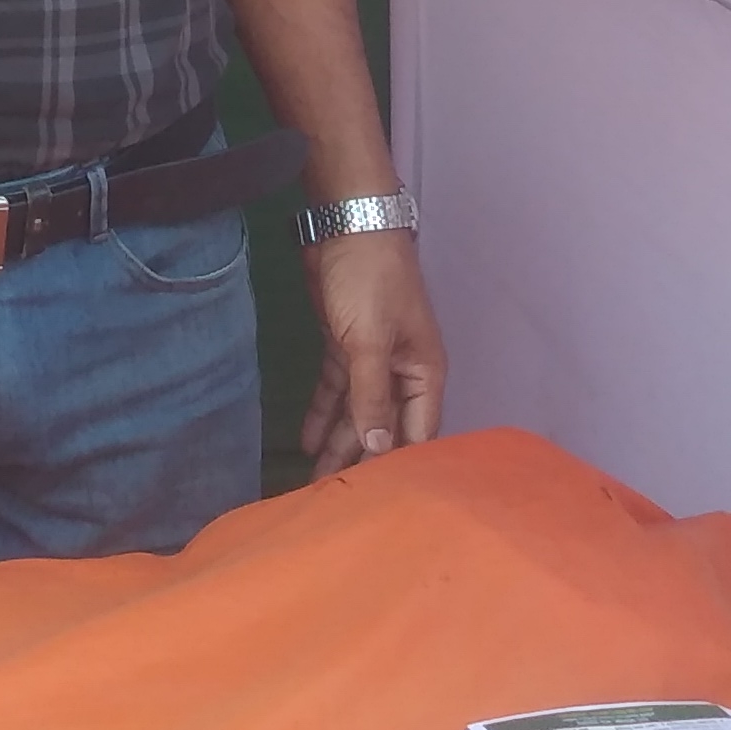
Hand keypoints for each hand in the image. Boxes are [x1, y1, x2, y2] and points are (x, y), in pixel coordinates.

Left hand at [299, 228, 445, 475]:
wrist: (345, 225)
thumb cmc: (370, 282)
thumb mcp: (371, 342)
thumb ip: (373, 396)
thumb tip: (380, 448)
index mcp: (423, 374)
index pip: (416, 433)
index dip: (398, 466)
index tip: (376, 503)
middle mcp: (403, 372)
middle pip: (384, 426)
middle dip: (361, 460)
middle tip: (332, 498)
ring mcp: (373, 359)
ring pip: (356, 411)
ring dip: (337, 443)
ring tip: (315, 481)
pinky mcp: (344, 345)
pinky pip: (336, 389)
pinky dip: (322, 413)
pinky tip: (307, 440)